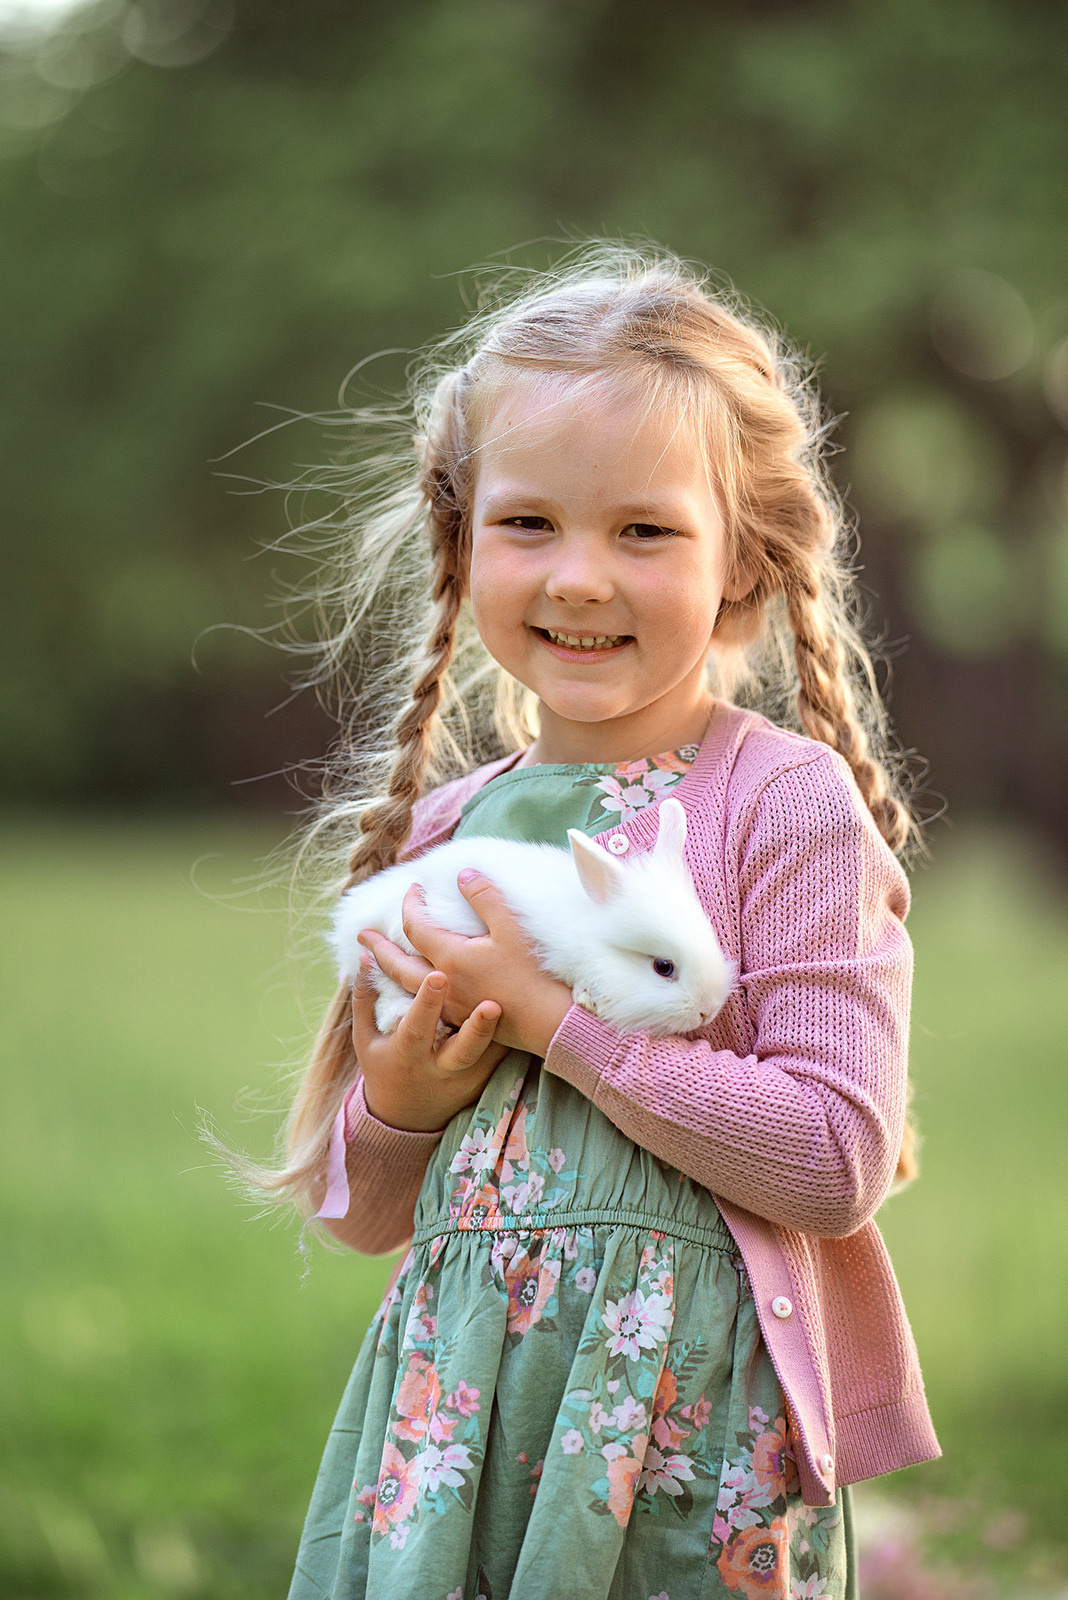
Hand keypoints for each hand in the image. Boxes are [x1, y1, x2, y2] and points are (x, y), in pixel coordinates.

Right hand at [351, 953, 507, 1132]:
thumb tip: (367, 955)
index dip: (426, 1003)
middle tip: (491, 1004)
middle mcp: (439, 1067)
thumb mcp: (366, 1038)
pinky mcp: (485, 1077)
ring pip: (488, 1056)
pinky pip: (501, 1054)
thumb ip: (365, 998)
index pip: (417, 1028)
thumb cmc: (383, 1065)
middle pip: (462, 1051)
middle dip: (477, 1029)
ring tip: (513, 1007)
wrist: (406, 1116)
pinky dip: (512, 1033)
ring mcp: (466, 1075)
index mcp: (407, 1054)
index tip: (439, 975)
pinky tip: (524, 1009)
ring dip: (503, 1032)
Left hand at [358, 875, 572, 1058]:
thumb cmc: (533, 974)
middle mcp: (443, 985)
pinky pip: (420, 1008)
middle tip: (361, 936)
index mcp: (451, 958)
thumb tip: (463, 873)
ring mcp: (449, 1008)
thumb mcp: (512, 928)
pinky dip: (405, 995)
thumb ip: (485, 897)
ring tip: (372, 966)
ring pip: (406, 989)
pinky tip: (407, 994)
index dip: (411, 904)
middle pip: (398, 963)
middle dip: (378, 947)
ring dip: (386, 973)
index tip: (412, 888)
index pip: (416, 926)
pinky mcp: (461, 1023)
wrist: (550, 1023)